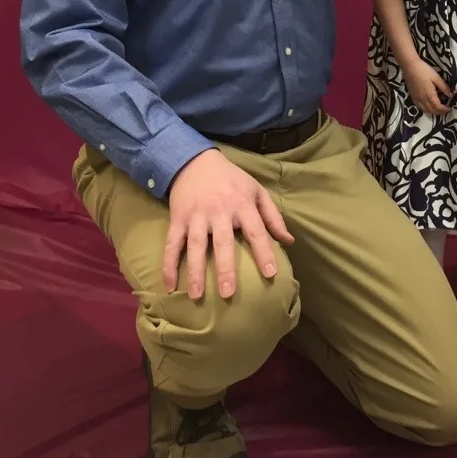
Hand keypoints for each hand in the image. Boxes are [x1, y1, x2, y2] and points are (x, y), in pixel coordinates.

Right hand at [164, 148, 293, 299]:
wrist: (196, 161)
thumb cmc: (232, 180)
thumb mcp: (257, 191)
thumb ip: (273, 217)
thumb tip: (289, 242)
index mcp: (242, 204)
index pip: (256, 230)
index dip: (264, 251)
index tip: (270, 273)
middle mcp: (219, 211)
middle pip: (223, 242)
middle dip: (225, 268)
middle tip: (228, 293)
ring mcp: (196, 216)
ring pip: (196, 245)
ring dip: (195, 271)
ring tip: (196, 296)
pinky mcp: (178, 219)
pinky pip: (172, 244)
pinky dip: (168, 264)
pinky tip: (169, 285)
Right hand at [402, 58, 452, 114]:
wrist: (409, 66)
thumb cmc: (424, 70)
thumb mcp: (436, 77)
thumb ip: (444, 87)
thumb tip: (451, 95)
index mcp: (430, 95)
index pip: (438, 107)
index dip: (445, 110)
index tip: (451, 108)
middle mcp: (422, 100)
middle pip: (432, 111)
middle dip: (440, 112)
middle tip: (446, 110)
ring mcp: (416, 99)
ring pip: (425, 110)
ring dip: (433, 112)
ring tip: (439, 109)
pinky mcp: (412, 97)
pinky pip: (420, 107)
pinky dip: (426, 109)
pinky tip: (429, 106)